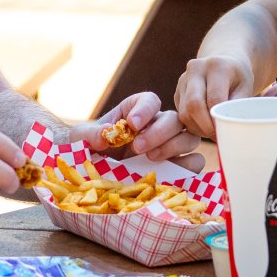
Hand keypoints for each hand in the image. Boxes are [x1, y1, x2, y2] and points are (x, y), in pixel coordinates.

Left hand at [75, 92, 202, 168]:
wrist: (88, 176)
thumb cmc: (86, 150)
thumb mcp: (81, 138)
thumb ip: (90, 133)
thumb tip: (106, 134)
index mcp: (135, 112)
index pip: (150, 100)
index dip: (145, 109)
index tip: (131, 123)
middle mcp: (157, 126)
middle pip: (175, 118)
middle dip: (159, 131)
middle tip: (138, 147)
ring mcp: (169, 147)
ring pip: (190, 137)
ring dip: (175, 146)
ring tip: (151, 159)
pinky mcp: (176, 169)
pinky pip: (195, 163)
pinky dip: (189, 168)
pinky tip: (170, 174)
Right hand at [175, 55, 254, 137]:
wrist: (223, 61)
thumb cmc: (238, 78)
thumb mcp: (245, 88)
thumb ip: (237, 106)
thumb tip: (229, 128)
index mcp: (217, 65)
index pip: (214, 98)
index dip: (218, 120)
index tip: (225, 133)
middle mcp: (196, 68)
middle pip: (193, 105)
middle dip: (204, 126)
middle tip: (216, 137)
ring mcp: (184, 79)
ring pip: (184, 112)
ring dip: (197, 128)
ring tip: (211, 132)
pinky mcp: (177, 90)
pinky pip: (180, 114)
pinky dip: (191, 125)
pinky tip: (203, 125)